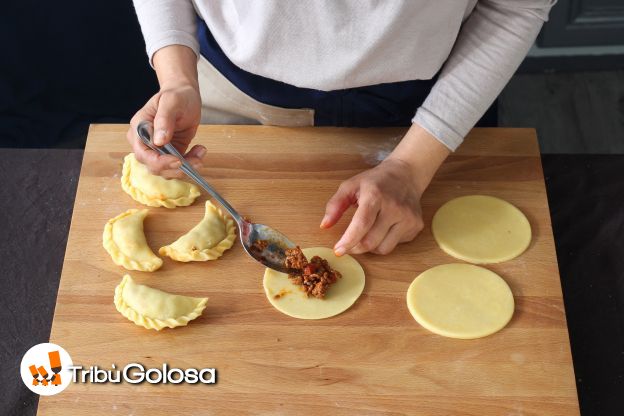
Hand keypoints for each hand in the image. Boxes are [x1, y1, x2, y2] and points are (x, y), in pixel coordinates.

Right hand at [126, 45, 203, 177]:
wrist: (185, 96)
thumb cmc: (176, 95)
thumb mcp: (171, 102)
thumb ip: (164, 120)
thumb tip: (159, 141)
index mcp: (139, 129)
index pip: (142, 153)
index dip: (159, 161)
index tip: (178, 161)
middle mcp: (145, 143)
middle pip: (154, 166)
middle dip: (175, 168)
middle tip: (196, 161)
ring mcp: (158, 150)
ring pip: (167, 171)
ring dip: (186, 168)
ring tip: (200, 152)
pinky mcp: (171, 154)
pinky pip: (178, 167)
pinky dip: (191, 163)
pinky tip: (200, 151)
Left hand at [321, 123, 449, 254]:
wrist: (406, 175)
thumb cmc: (375, 181)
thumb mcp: (350, 186)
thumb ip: (335, 205)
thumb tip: (324, 226)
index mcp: (375, 195)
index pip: (362, 224)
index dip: (348, 241)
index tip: (338, 250)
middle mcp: (395, 208)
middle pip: (371, 241)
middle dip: (355, 248)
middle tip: (348, 245)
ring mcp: (408, 218)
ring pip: (384, 249)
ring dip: (370, 247)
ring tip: (368, 233)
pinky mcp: (416, 226)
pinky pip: (395, 245)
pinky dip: (385, 241)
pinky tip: (385, 227)